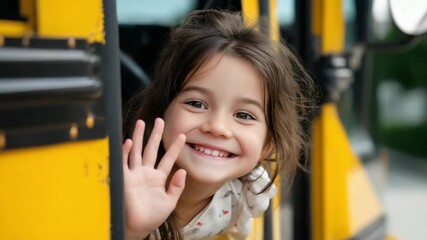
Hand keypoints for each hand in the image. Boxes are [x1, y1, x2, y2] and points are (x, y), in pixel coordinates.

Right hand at [123, 118, 185, 238]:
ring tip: (141, 123)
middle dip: (155, 135)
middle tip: (160, 120)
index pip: (168, 159)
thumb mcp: (169, 202)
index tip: (182, 136)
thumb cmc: (152, 216)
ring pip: (137, 151)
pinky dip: (125, 152)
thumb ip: (177, 187)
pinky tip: (128, 141)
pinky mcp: (124, 179)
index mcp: (158, 178)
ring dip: (139, 137)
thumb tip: (183, 172)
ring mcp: (134, 174)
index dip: (175, 147)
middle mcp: (146, 173)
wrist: (137, 227)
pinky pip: (124, 162)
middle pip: (150, 149)